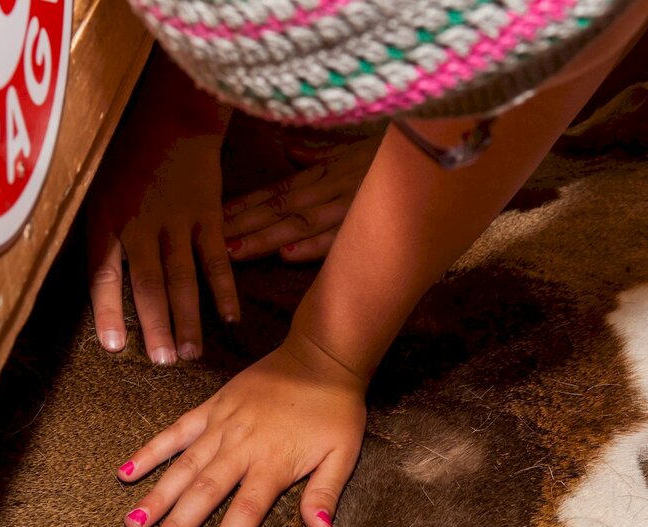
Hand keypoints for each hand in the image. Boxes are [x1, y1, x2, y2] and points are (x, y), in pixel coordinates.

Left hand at [88, 71, 238, 362]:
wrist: (172, 115)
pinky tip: (230, 317)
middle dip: (156, 326)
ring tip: (191, 352)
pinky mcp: (208, 215)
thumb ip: (98, 233)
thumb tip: (97, 279)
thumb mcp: (97, 189)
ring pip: (183, 278)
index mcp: (107, 220)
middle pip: (149, 285)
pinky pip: (216, 258)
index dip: (109, 312)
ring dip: (188, 318)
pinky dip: (224, 288)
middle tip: (163, 362)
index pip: (104, 274)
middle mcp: (141, 224)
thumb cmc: (129, 155)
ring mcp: (177, 221)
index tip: (115, 347)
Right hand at [116, 332, 366, 526]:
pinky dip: (151, 451)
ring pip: (184, 466)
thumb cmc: (335, 409)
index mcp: (273, 463)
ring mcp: (223, 425)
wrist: (320, 357)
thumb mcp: (343, 453)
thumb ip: (325, 492)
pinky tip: (127, 472)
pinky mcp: (213, 406)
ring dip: (157, 496)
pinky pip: (176, 431)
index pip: (245, 512)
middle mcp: (242, 446)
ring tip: (133, 523)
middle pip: (204, 494)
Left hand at [221, 136, 379, 261]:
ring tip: (236, 252)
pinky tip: (286, 255)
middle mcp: (331, 188)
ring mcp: (350, 206)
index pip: (279, 190)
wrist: (434, 151)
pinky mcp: (371, 223)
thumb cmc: (393, 155)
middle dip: (245, 224)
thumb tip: (288, 151)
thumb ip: (320, 155)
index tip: (218, 215)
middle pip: (281, 208)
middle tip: (213, 239)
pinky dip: (313, 246)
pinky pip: (339, 237)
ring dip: (266, 238)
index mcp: (326, 173)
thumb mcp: (354, 149)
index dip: (247, 203)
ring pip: (301, 223)